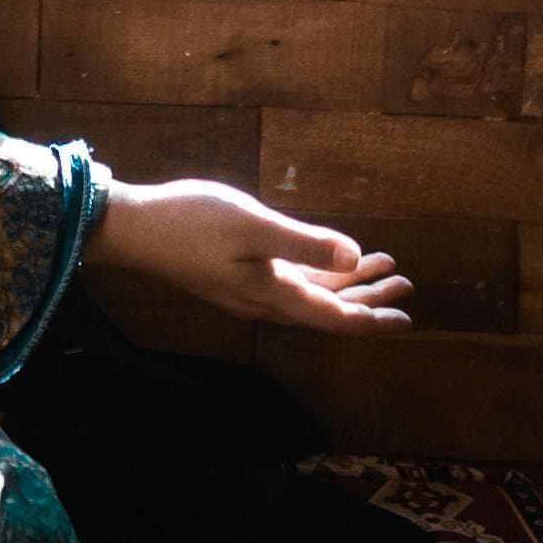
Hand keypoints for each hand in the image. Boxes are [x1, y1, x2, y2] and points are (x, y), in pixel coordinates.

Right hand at [88, 179, 413, 335]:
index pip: (334, 318)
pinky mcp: (240, 274)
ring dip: (348, 285)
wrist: (136, 228)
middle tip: (405, 286)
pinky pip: (293, 281)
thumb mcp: (254, 228)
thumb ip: (305, 244)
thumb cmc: (193, 222)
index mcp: (273, 295)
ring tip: (382, 268)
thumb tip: (355, 257)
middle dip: (369, 300)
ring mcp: (251, 288)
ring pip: (312, 295)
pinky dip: (320, 273)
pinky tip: (331, 259)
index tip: (406, 318)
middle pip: (329, 310)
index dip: (372, 319)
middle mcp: (266, 300)